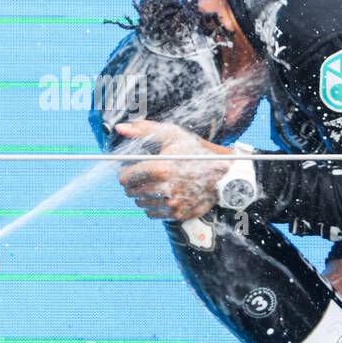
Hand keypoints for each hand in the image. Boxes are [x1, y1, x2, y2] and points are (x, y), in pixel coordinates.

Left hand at [114, 120, 230, 221]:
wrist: (221, 173)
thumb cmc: (193, 151)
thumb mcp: (170, 134)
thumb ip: (143, 130)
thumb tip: (120, 128)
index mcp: (160, 168)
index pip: (126, 178)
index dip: (124, 173)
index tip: (128, 170)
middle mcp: (165, 189)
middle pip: (131, 192)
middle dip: (132, 184)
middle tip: (141, 176)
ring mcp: (172, 204)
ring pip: (140, 203)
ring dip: (141, 195)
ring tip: (153, 184)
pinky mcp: (177, 215)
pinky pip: (152, 213)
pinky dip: (152, 205)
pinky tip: (161, 194)